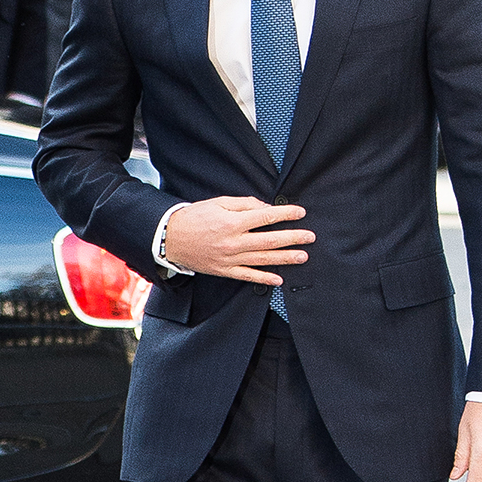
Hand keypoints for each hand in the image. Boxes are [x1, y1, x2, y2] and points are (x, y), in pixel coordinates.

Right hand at [162, 196, 314, 283]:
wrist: (170, 238)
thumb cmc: (194, 217)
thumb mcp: (219, 203)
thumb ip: (244, 205)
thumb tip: (266, 208)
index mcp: (232, 222)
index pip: (266, 217)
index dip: (286, 214)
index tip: (300, 212)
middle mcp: (233, 242)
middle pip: (270, 240)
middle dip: (293, 237)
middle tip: (310, 237)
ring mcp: (229, 259)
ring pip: (263, 259)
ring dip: (285, 258)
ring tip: (302, 256)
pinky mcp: (224, 270)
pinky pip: (247, 276)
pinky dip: (264, 278)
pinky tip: (279, 279)